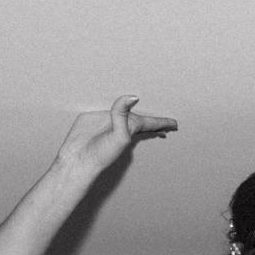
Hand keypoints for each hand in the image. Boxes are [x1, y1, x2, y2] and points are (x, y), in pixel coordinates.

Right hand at [53, 95, 175, 172]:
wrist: (78, 158)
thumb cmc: (103, 152)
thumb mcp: (119, 134)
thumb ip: (123, 115)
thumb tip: (132, 97)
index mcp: (131, 128)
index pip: (152, 124)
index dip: (163, 123)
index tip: (175, 124)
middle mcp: (121, 123)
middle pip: (140, 118)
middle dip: (151, 119)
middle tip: (166, 122)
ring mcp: (106, 120)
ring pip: (122, 110)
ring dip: (131, 110)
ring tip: (143, 109)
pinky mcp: (92, 116)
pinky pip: (103, 106)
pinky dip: (110, 106)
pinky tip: (114, 107)